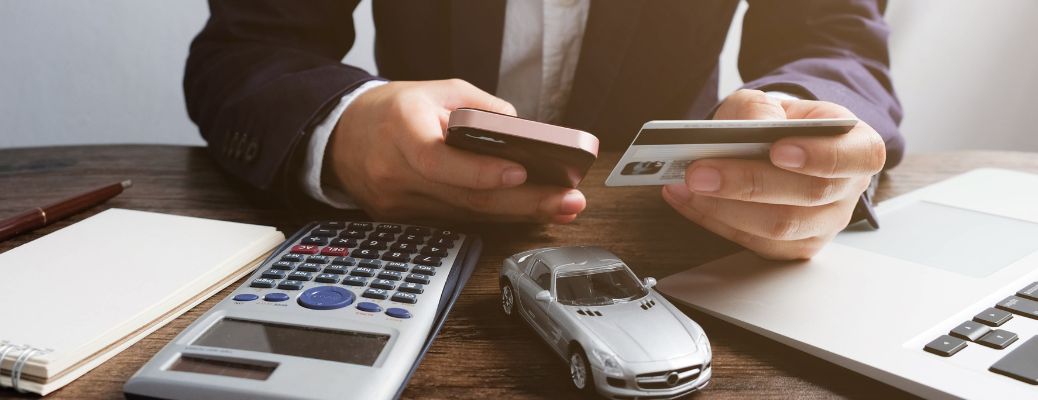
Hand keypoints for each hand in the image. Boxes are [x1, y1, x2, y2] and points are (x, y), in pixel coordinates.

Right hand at [325, 79, 585, 222]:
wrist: (343, 137)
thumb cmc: (395, 110)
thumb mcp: (438, 91)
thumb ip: (481, 109)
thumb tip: (526, 134)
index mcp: (400, 128)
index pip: (438, 159)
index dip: (480, 171)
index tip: (521, 171)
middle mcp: (395, 171)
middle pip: (465, 196)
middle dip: (524, 201)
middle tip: (568, 200)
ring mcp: (396, 203)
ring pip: (466, 215)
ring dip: (518, 213)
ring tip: (561, 206)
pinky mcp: (402, 221)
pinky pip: (456, 221)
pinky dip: (493, 216)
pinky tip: (526, 213)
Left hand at [661, 89, 885, 259]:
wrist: (776, 148)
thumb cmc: (780, 124)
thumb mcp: (770, 102)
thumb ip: (760, 109)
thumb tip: (748, 131)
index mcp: (857, 147)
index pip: (856, 157)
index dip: (820, 157)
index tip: (778, 149)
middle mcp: (846, 191)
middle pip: (807, 195)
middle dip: (748, 183)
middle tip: (700, 171)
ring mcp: (822, 225)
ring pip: (778, 227)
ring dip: (723, 207)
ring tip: (685, 184)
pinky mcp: (792, 248)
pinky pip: (752, 242)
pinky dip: (712, 219)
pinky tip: (684, 198)